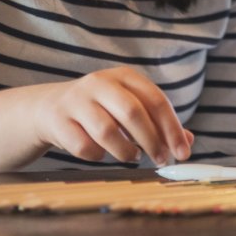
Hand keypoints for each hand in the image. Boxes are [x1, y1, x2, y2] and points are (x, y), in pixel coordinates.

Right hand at [32, 67, 192, 165]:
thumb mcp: (129, 107)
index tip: (183, 151)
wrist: (48, 108)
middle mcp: (100, 83)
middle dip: (152, 141)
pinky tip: (103, 154)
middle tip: (161, 159)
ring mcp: (76, 100)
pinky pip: (83, 146)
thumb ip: (158, 123)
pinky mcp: (57, 120)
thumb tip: (187, 142)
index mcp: (124, 76)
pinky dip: (98, 156)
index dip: (172, 128)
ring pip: (107, 131)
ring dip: (125, 150)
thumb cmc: (101, 109)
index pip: (156, 100)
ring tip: (132, 156)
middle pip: (133, 113)